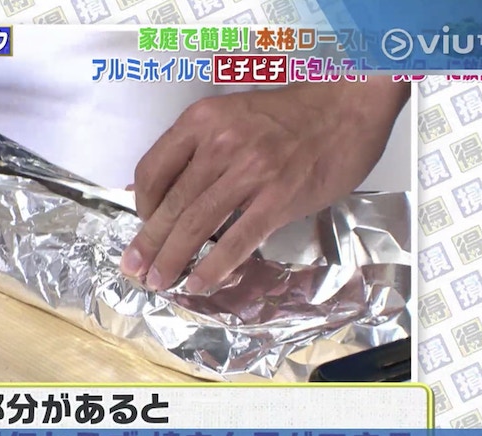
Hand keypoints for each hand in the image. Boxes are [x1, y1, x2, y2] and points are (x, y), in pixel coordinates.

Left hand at [121, 77, 409, 292]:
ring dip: (173, 259)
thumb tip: (150, 186)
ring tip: (158, 281)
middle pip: (171, 203)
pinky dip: (214, 267)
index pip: (154, 169)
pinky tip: (199, 283)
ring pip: (197, 224)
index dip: (141, 204)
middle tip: (133, 268)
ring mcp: (250, 171)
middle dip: (148, 243)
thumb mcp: (229, 115)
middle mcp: (221, 143)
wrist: (347, 105)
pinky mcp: (278, 197)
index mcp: (202, 120)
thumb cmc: (289, 114)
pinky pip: (237, 240)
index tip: (143, 223)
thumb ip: (192, 149)